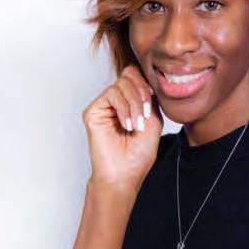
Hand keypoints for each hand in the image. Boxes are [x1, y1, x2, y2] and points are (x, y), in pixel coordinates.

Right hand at [82, 64, 163, 190]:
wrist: (125, 173)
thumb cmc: (138, 153)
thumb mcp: (154, 120)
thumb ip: (150, 98)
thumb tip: (146, 78)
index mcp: (132, 101)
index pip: (138, 76)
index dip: (148, 83)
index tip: (153, 105)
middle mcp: (118, 100)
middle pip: (130, 74)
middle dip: (143, 92)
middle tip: (147, 114)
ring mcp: (105, 104)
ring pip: (122, 83)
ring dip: (135, 104)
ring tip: (137, 125)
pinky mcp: (93, 110)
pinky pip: (111, 93)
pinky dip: (124, 108)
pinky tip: (127, 124)